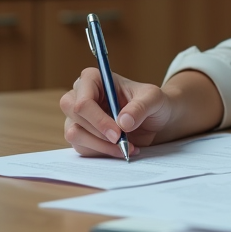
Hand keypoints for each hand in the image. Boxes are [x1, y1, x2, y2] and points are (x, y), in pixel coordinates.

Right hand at [60, 67, 174, 157]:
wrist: (156, 120)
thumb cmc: (152, 102)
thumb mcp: (154, 99)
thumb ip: (140, 106)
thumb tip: (123, 122)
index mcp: (93, 79)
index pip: (83, 100)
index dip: (98, 119)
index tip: (117, 133)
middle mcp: (80, 95)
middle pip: (74, 115)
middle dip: (98, 133)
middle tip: (122, 141)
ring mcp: (77, 116)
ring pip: (74, 134)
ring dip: (101, 145)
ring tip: (126, 147)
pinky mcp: (80, 135)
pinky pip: (82, 148)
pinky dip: (103, 152)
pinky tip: (121, 149)